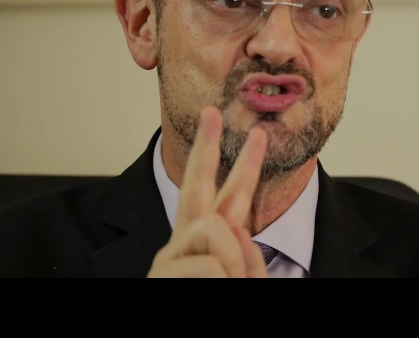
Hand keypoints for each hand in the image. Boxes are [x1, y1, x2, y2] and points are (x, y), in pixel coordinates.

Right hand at [147, 106, 268, 277]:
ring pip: (213, 227)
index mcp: (212, 242)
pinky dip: (224, 279)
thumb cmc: (218, 305)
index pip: (232, 197)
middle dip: (206, 146)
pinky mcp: (160, 273)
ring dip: (232, 261)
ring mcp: (169, 255)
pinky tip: (214, 287)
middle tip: (210, 112)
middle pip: (196, 183)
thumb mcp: (245, 279)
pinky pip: (210, 265)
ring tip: (230, 282)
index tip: (258, 134)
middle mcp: (186, 241)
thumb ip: (247, 258)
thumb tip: (235, 230)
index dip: (247, 165)